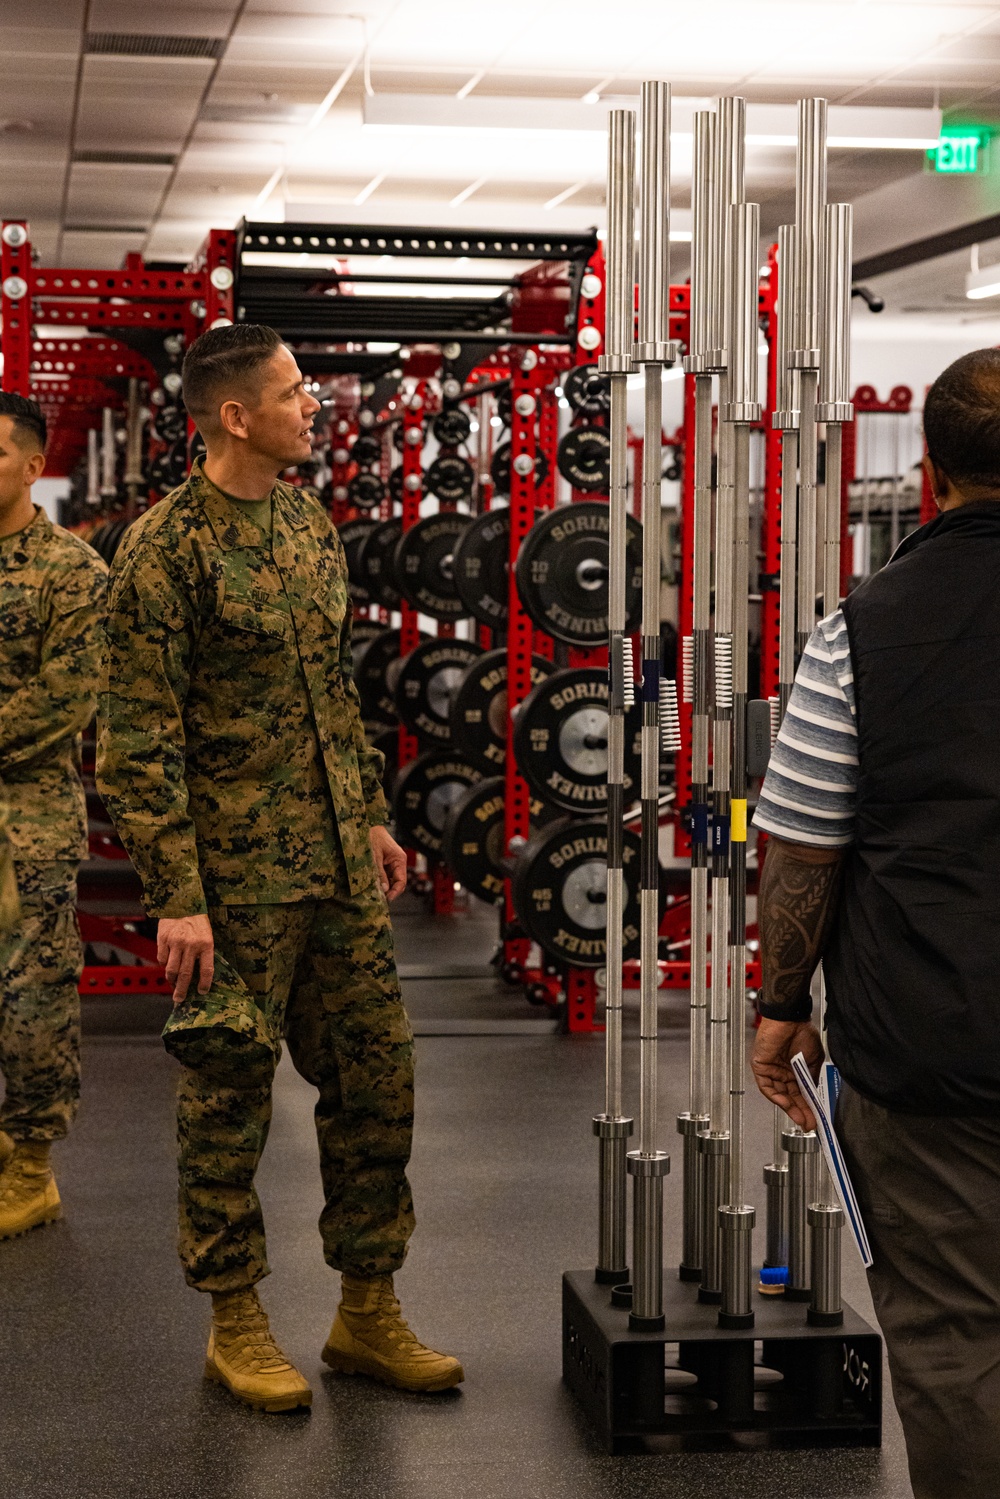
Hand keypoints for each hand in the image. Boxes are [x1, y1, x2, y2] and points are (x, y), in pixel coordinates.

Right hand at [157, 913, 214, 1004]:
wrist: (181, 901)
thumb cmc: (196, 920)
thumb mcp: (207, 935)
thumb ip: (203, 953)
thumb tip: (198, 975)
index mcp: (206, 944)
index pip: (207, 969)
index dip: (204, 983)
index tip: (202, 992)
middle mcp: (191, 944)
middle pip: (185, 974)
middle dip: (182, 990)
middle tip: (179, 999)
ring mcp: (175, 942)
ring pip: (171, 970)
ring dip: (171, 980)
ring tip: (172, 985)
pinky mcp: (163, 939)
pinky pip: (162, 959)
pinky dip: (164, 965)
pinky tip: (167, 964)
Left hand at [370, 825, 406, 899]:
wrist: (365, 824)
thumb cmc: (371, 836)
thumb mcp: (374, 856)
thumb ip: (379, 873)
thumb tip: (384, 890)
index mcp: (399, 859)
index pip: (401, 881)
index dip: (395, 892)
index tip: (387, 900)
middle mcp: (397, 862)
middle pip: (396, 882)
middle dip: (388, 891)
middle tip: (378, 900)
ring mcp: (390, 863)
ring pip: (389, 880)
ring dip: (382, 887)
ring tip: (373, 893)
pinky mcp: (383, 863)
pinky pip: (383, 876)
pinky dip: (378, 881)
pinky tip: (371, 886)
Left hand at [751, 1017, 824, 1131]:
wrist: (791, 1018)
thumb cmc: (802, 1032)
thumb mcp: (813, 1060)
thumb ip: (811, 1078)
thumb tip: (814, 1095)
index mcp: (794, 1069)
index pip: (800, 1093)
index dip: (807, 1107)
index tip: (815, 1119)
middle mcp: (782, 1071)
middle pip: (790, 1097)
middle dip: (800, 1112)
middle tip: (809, 1124)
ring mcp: (771, 1070)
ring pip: (779, 1094)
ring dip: (790, 1108)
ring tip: (801, 1119)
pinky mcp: (761, 1066)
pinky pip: (767, 1086)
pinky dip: (776, 1096)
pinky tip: (786, 1104)